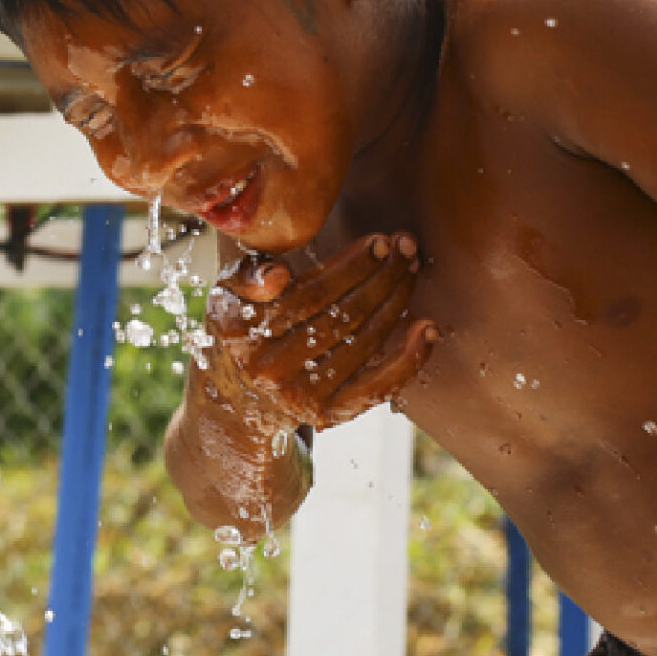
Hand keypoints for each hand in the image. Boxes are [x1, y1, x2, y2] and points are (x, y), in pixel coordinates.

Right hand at [207, 231, 436, 431]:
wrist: (239, 399)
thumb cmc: (243, 328)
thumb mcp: (228, 294)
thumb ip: (248, 273)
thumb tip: (279, 274)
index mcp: (239, 329)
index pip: (308, 293)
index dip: (351, 267)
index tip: (379, 242)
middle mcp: (267, 367)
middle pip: (342, 314)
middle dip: (382, 275)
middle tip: (404, 247)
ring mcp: (300, 394)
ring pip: (364, 341)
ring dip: (396, 302)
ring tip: (410, 270)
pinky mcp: (328, 413)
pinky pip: (378, 386)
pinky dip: (409, 358)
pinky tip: (428, 328)